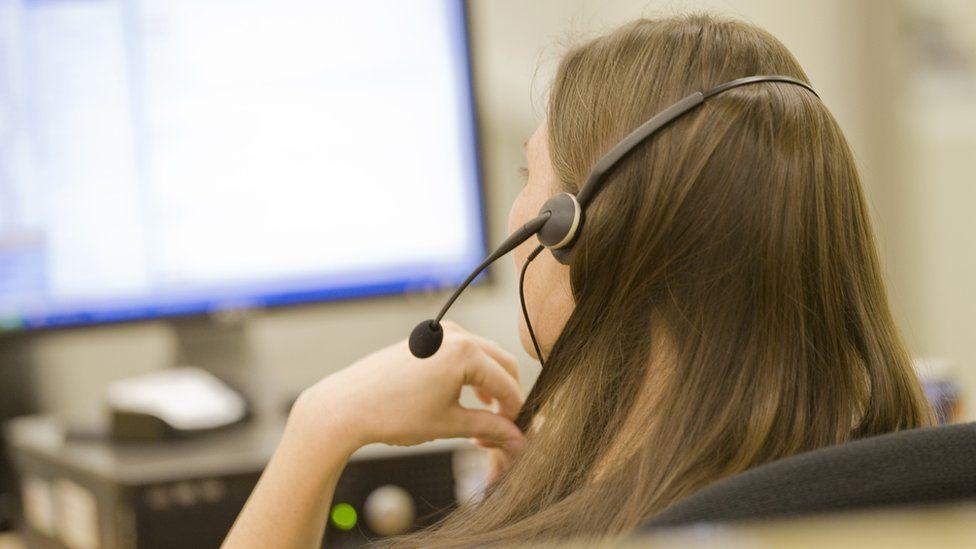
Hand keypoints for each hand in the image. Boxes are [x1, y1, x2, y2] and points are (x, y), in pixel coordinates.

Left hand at [290, 321, 525, 455]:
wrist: (347, 405)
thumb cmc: (394, 415)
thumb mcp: (449, 424)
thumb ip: (490, 428)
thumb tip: (519, 441)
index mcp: (465, 353)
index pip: (508, 384)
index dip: (515, 413)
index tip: (514, 436)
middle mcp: (456, 334)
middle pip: (503, 364)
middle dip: (506, 397)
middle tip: (502, 428)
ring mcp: (442, 332)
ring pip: (485, 357)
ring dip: (491, 385)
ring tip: (484, 418)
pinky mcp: (429, 336)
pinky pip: (465, 352)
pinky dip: (473, 374)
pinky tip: (467, 399)